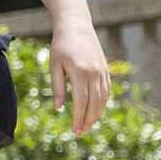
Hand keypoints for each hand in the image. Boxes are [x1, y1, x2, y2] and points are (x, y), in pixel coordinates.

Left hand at [50, 20, 112, 134]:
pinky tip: (95, 111)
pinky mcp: (106, 69)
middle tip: (80, 133)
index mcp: (80, 72)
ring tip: (87, 125)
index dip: (78, 117)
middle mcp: (95, 73)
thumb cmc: (61, 46)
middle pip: (94, 103)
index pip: (81, 101)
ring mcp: (102, 71)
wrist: (76, 26)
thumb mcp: (54, 66)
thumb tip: (58, 109)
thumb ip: (57, 87)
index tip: (74, 130)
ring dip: (96, 114)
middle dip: (88, 120)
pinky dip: (102, 103)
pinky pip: (106, 90)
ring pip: (102, 99)